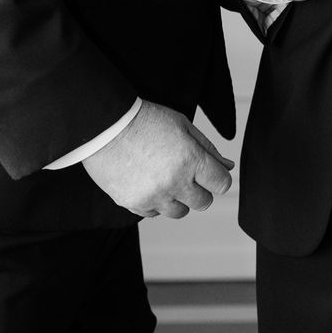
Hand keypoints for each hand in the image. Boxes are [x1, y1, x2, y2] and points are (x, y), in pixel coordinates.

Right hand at [82, 100, 233, 219]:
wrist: (104, 126)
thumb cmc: (144, 119)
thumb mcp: (182, 124)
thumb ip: (208, 149)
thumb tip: (228, 167)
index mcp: (190, 159)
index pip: (221, 184)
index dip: (217, 177)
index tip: (208, 172)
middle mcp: (175, 182)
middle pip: (203, 202)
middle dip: (198, 189)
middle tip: (184, 173)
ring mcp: (153, 196)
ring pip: (179, 212)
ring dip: (177, 199)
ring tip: (163, 177)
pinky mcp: (133, 204)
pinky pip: (154, 213)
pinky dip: (154, 202)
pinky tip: (146, 181)